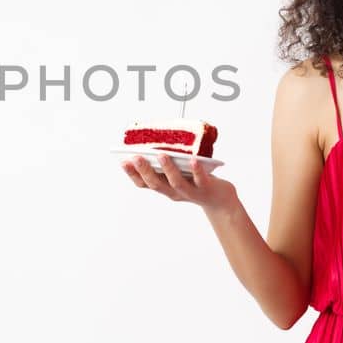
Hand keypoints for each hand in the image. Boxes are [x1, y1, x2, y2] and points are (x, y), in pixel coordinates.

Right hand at [121, 155, 237, 211]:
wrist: (220, 200)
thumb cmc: (196, 182)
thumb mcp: (178, 175)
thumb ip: (167, 164)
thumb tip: (156, 141)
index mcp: (165, 188)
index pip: (144, 184)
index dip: (132, 174)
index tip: (123, 161)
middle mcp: (174, 192)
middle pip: (156, 184)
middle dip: (145, 171)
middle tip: (136, 157)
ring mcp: (190, 192)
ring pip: (176, 183)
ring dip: (168, 169)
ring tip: (161, 155)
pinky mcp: (206, 188)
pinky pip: (200, 179)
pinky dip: (196, 170)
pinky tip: (193, 160)